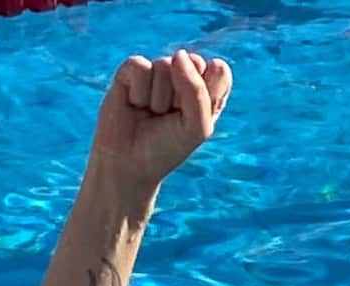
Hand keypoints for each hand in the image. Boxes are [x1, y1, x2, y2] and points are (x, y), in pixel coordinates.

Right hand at [91, 50, 231, 193]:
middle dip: (181, 97)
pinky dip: (138, 93)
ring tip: (150, 114)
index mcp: (207, 90)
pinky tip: (134, 105)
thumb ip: (197, 91)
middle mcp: (183, 76)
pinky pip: (141, 67)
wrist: (130, 164)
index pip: (219, 71)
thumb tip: (178, 55)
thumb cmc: (167, 148)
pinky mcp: (132, 69)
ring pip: (165, 65)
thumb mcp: (196, 128)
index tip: (193, 117)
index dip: (207, 93)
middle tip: (169, 117)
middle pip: (193, 63)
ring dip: (158, 99)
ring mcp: (157, 71)